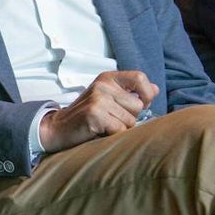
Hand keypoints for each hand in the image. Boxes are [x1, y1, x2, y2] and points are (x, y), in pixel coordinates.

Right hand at [38, 71, 158, 152]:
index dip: (146, 94)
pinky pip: (120, 130)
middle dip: (130, 117)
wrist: (59, 127)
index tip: (141, 104)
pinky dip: (113, 135)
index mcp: (107, 78)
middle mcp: (102, 85)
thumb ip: (131, 93)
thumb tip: (155, 89)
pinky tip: (99, 131)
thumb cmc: (88, 115)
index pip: (140, 78)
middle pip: (138, 105)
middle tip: (110, 118)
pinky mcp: (94, 114)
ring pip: (130, 120)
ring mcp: (98, 99)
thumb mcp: (108, 98)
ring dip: (120, 128)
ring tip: (104, 125)